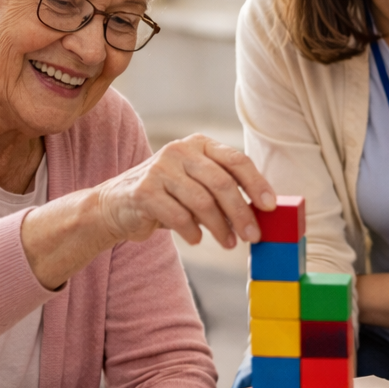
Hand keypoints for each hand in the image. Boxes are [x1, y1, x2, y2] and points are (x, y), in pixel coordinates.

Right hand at [98, 134, 274, 247]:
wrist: (117, 204)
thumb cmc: (168, 197)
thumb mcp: (197, 186)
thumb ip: (224, 193)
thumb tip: (260, 214)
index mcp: (199, 144)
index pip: (236, 160)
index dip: (257, 184)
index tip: (270, 207)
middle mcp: (180, 150)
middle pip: (221, 183)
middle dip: (241, 213)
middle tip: (253, 236)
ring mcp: (159, 168)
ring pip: (202, 202)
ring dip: (220, 228)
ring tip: (229, 243)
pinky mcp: (143, 190)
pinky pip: (178, 216)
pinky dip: (192, 232)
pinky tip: (196, 239)